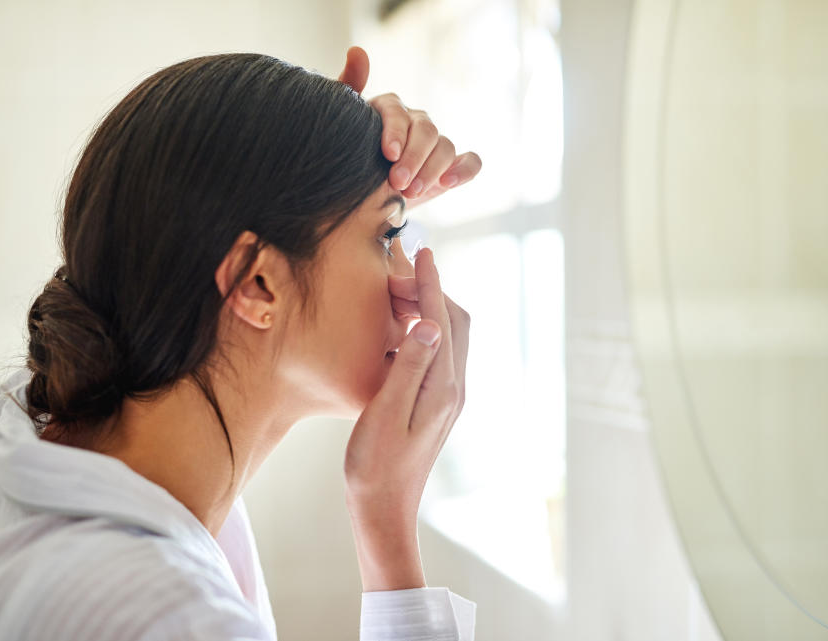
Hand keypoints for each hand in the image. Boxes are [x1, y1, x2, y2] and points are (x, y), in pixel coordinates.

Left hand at [337, 46, 481, 206]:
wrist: (361, 198)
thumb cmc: (349, 159)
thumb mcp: (342, 127)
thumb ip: (348, 89)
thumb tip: (357, 52)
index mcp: (389, 110)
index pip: (398, 112)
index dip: (396, 131)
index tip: (389, 154)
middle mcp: (415, 122)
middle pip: (426, 130)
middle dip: (414, 158)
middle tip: (398, 183)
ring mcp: (435, 144)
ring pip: (445, 147)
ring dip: (431, 170)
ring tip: (412, 192)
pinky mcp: (451, 165)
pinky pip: (471, 162)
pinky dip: (464, 170)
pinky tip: (448, 183)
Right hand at [343, 248, 469, 590]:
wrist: (384, 510)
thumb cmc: (375, 466)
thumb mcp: (383, 413)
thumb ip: (407, 366)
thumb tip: (427, 321)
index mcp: (442, 387)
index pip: (441, 320)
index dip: (429, 284)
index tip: (420, 252)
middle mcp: (453, 388)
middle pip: (452, 323)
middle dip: (428, 291)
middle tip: (394, 276)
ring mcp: (447, 397)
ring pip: (447, 337)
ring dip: (426, 309)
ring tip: (393, 296)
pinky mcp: (435, 404)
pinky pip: (437, 354)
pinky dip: (421, 331)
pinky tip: (395, 333)